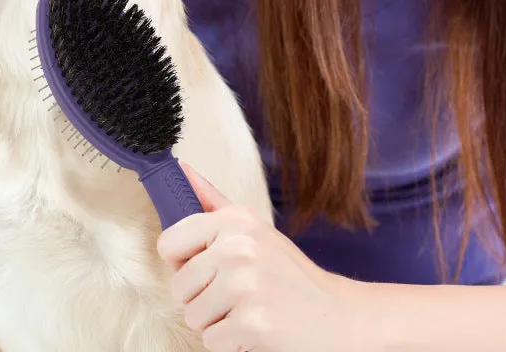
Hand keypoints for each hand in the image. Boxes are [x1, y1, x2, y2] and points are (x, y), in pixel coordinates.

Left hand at [156, 162, 368, 351]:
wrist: (337, 315)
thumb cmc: (288, 274)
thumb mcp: (254, 229)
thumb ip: (213, 202)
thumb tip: (181, 170)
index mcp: (235, 220)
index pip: (169, 242)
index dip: (180, 263)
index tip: (204, 269)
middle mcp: (238, 247)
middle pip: (179, 286)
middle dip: (202, 298)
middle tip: (237, 295)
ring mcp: (245, 285)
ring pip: (192, 315)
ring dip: (216, 322)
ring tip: (247, 310)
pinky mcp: (252, 323)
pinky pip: (211, 341)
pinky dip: (231, 343)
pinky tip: (256, 329)